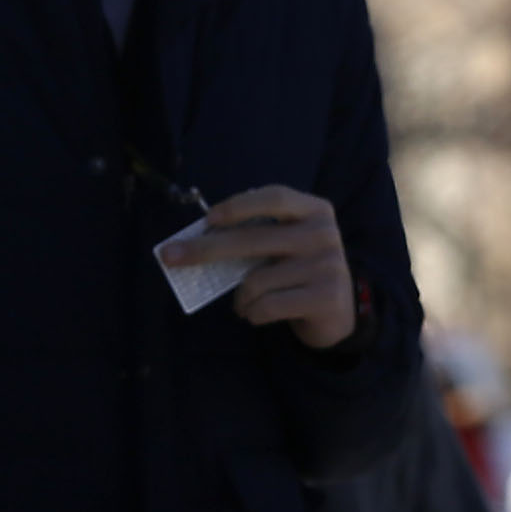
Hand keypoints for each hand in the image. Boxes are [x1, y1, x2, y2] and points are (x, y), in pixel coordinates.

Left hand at [178, 186, 359, 349]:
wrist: (339, 311)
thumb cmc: (298, 270)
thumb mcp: (285, 244)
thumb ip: (255, 236)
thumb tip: (197, 242)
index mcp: (314, 210)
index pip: (273, 198)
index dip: (238, 206)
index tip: (206, 219)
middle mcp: (323, 234)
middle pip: (252, 238)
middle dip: (206, 249)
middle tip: (171, 257)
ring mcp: (326, 266)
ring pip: (255, 281)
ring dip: (239, 297)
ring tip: (244, 303)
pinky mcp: (323, 297)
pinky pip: (266, 306)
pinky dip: (251, 313)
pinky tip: (258, 314)